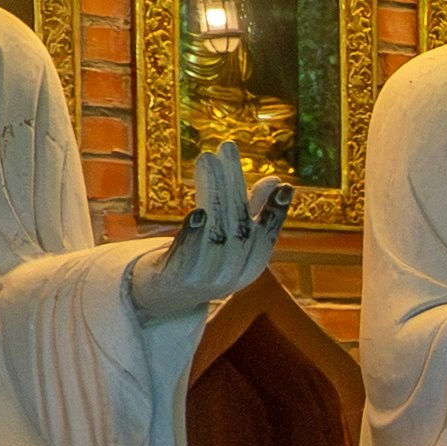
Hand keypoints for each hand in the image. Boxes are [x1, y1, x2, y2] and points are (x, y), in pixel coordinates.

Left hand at [129, 144, 290, 319]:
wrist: (163, 298)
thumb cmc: (202, 260)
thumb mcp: (229, 236)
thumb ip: (251, 210)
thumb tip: (276, 180)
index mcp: (251, 264)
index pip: (267, 234)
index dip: (276, 211)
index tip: (284, 185)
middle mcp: (233, 274)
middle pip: (238, 225)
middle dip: (234, 183)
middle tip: (226, 147)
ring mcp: (206, 280)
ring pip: (215, 233)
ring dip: (213, 193)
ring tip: (206, 159)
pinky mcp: (179, 281)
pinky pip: (189, 256)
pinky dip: (194, 234)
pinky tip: (197, 212)